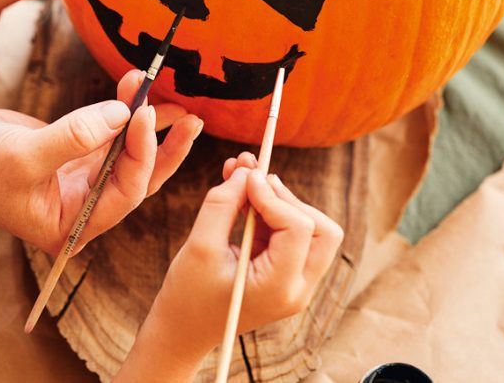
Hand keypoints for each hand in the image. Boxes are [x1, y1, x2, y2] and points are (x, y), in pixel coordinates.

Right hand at [0, 70, 203, 253]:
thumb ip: (73, 136)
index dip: (140, 154)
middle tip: (188, 115)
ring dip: (145, 122)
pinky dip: (123, 113)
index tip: (142, 114)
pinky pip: (108, 136)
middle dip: (162, 144)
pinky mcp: (71, 154)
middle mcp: (82, 207)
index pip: (124, 192)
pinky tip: (135, 90)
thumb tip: (120, 114)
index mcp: (72, 224)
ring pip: (126, 153)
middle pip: (138, 176)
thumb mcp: (21, 157)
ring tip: (164, 93)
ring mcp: (78, 181)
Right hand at [146, 154, 343, 358]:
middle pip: (320, 229)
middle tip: (251, 179)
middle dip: (286, 198)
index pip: (298, 228)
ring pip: (311, 230)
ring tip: (240, 178)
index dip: (273, 196)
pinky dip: (269, 214)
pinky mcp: (285, 277)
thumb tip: (245, 171)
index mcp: (280, 288)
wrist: (182, 332)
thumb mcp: (200, 246)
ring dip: (278, 201)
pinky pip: (290, 237)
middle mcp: (297, 289)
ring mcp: (295, 285)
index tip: (244, 177)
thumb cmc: (187, 296)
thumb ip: (223, 204)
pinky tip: (241, 198)